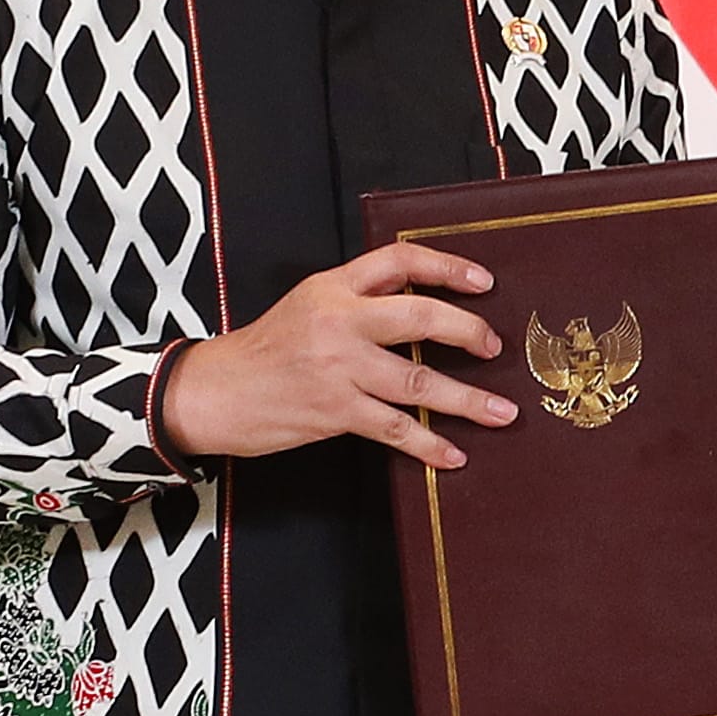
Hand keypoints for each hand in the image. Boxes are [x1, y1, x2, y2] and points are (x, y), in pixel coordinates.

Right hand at [158, 242, 509, 470]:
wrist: (214, 393)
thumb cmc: (265, 350)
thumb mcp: (307, 304)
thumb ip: (357, 298)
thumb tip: (420, 297)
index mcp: (332, 286)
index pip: (399, 261)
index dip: (447, 267)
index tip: (484, 281)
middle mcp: (339, 320)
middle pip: (421, 316)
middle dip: (469, 331)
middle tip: (494, 346)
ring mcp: (338, 367)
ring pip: (418, 379)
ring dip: (467, 399)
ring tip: (502, 412)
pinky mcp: (334, 410)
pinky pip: (395, 428)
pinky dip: (429, 444)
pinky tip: (453, 454)